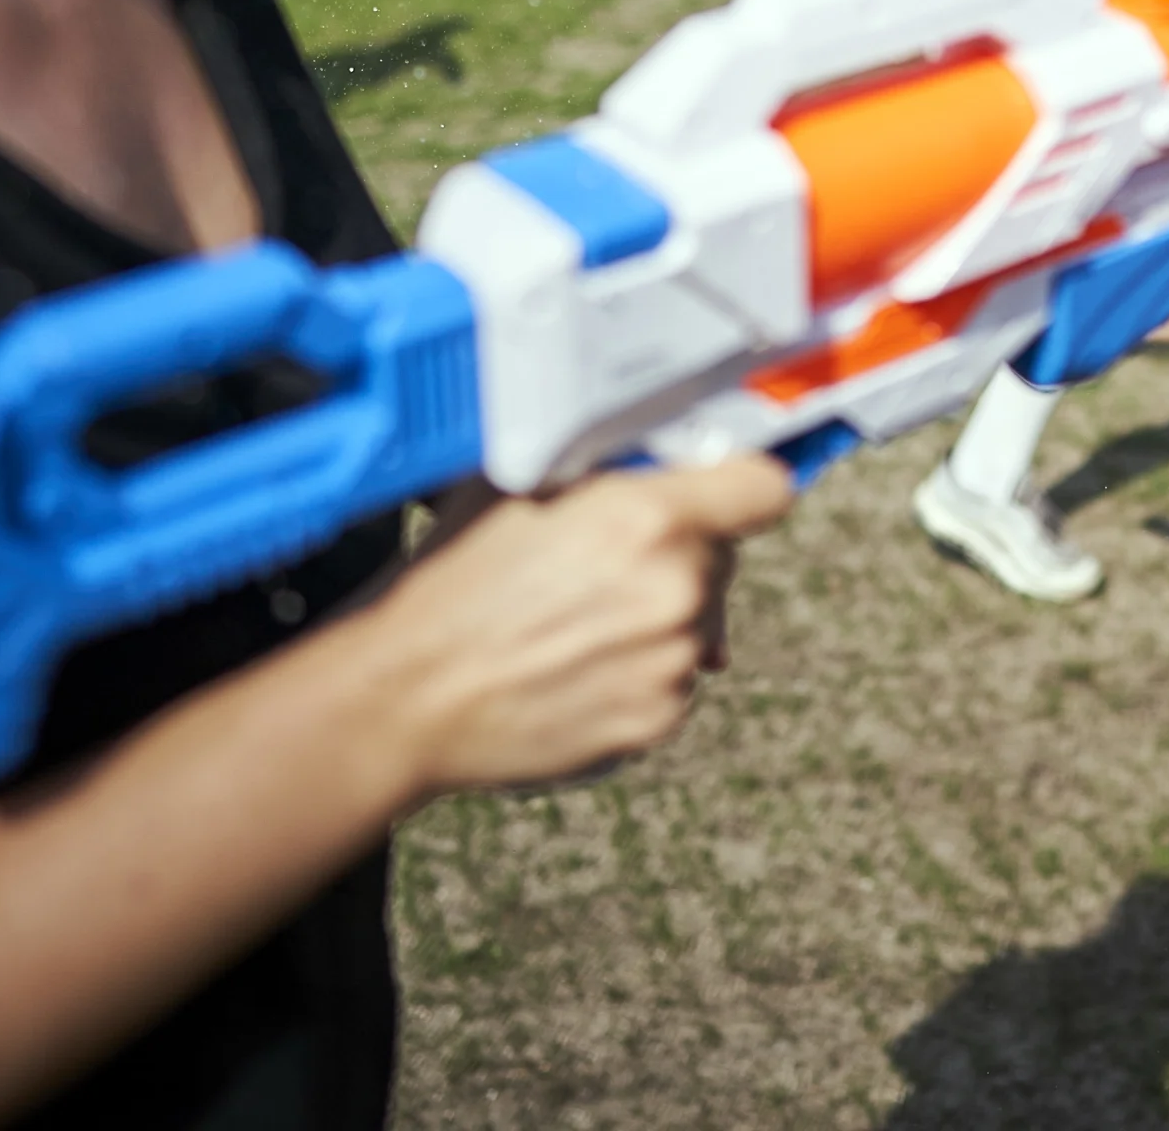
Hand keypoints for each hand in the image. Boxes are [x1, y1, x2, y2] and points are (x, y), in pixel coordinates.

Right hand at [378, 455, 791, 797]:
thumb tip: (657, 448)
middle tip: (605, 562)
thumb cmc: (450, 584)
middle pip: (724, 555)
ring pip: (699, 620)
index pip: (763, 488)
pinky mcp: (657, 721)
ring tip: (573, 622)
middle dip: (681, 551)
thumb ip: (602, 464)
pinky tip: (572, 665)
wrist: (405, 698)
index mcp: (648, 517)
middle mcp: (676, 589)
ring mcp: (671, 662)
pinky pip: (673, 679)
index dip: (742, 486)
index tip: (726, 491)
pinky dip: (638, 671)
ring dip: (658, 615)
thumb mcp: (519, 484)